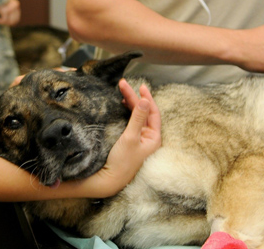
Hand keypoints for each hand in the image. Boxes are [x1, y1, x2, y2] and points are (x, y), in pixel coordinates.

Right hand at [0, 0, 20, 25]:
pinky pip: (4, 20)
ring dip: (2, 22)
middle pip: (13, 21)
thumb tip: (10, 21)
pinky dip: (0, 21)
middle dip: (7, 23)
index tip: (4, 22)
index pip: (17, 19)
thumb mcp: (5, 3)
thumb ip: (9, 10)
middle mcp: (15, 6)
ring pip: (9, 21)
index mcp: (16, 5)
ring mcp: (11, 8)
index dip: (11, 23)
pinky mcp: (5, 10)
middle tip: (0, 21)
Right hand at [82, 79, 160, 197]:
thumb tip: (145, 100)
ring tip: (122, 91)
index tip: (140, 86)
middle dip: (134, 97)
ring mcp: (139, 140)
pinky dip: (127, 112)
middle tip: (123, 84)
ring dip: (130, 103)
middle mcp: (148, 138)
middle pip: (143, 112)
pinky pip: (131, 122)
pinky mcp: (129, 141)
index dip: (147, 98)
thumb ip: (137, 118)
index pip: (153, 112)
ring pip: (137, 116)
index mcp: (154, 138)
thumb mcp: (130, 137)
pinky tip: (122, 105)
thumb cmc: (122, 162)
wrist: (108, 180)